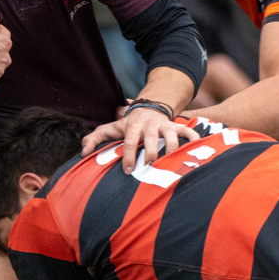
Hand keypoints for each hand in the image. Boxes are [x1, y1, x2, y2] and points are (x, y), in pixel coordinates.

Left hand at [79, 107, 199, 169]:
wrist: (147, 108)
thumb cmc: (126, 125)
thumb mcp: (109, 128)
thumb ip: (94, 138)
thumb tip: (82, 153)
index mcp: (132, 126)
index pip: (130, 141)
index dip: (128, 155)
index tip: (127, 171)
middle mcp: (149, 125)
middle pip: (152, 139)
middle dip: (152, 152)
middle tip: (150, 165)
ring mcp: (164, 126)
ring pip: (171, 136)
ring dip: (172, 147)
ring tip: (171, 161)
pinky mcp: (176, 127)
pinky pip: (187, 131)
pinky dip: (193, 138)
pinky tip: (196, 147)